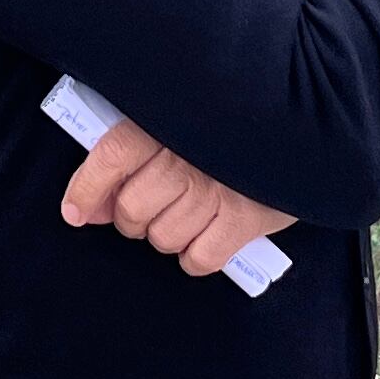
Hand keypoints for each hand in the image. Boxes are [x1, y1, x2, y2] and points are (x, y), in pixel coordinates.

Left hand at [60, 121, 298, 278]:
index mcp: (165, 121)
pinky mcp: (245, 219)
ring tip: (188, 214)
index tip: (75, 213)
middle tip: (150, 208)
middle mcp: (187, 157)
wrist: (304, 125)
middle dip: (132, 219)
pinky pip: (199, 259)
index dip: (86, 190)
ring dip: (168, 236)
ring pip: (163, 239)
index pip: (110, 158)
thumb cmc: (229, 126)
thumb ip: (133, 152)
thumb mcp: (178, 118)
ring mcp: (217, 189)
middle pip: (132, 211)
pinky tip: (208, 234)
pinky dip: (197, 256)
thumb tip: (88, 208)